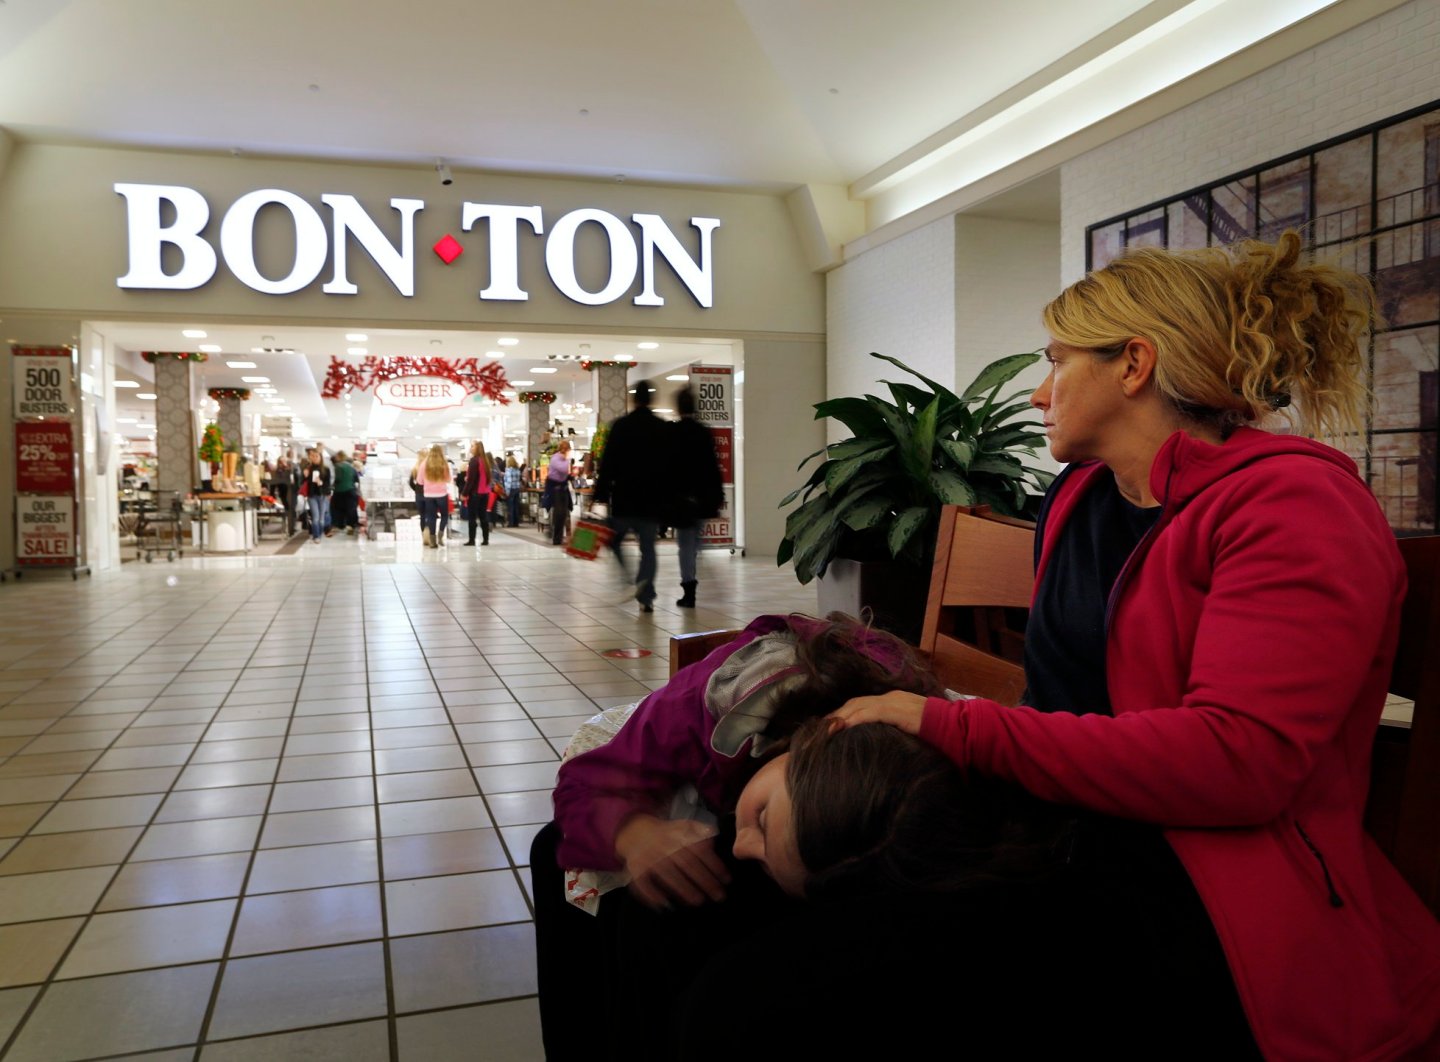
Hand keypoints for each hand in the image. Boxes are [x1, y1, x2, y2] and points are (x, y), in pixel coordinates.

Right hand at [614, 815, 729, 908]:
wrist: (634, 831)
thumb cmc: (666, 834)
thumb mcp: (684, 826)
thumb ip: (700, 832)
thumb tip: (714, 838)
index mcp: (678, 836)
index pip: (699, 851)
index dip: (714, 866)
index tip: (726, 880)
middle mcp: (664, 846)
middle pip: (687, 864)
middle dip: (704, 881)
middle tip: (718, 896)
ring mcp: (649, 858)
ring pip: (668, 874)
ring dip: (684, 889)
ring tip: (698, 901)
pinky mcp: (636, 869)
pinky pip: (643, 883)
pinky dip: (652, 894)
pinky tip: (665, 904)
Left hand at [829, 690, 928, 734]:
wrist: (957, 727)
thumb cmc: (936, 733)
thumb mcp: (909, 730)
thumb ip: (892, 731)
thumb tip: (876, 744)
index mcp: (892, 701)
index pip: (860, 704)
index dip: (843, 714)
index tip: (830, 727)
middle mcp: (890, 697)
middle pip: (855, 703)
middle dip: (837, 715)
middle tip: (820, 730)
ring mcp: (894, 702)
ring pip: (859, 705)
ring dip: (841, 717)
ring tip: (826, 730)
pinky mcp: (898, 710)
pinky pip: (872, 712)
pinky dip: (855, 719)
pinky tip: (844, 727)